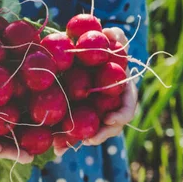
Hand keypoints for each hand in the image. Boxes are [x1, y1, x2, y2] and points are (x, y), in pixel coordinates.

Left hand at [54, 26, 138, 155]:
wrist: (85, 54)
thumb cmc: (101, 46)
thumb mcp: (108, 38)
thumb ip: (112, 36)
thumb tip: (109, 33)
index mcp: (122, 92)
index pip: (127, 107)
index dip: (121, 115)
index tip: (110, 119)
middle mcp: (110, 107)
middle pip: (110, 127)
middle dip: (100, 135)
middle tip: (89, 140)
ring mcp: (95, 114)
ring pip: (90, 132)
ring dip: (78, 141)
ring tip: (64, 147)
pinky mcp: (78, 116)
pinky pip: (73, 130)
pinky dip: (65, 140)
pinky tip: (55, 148)